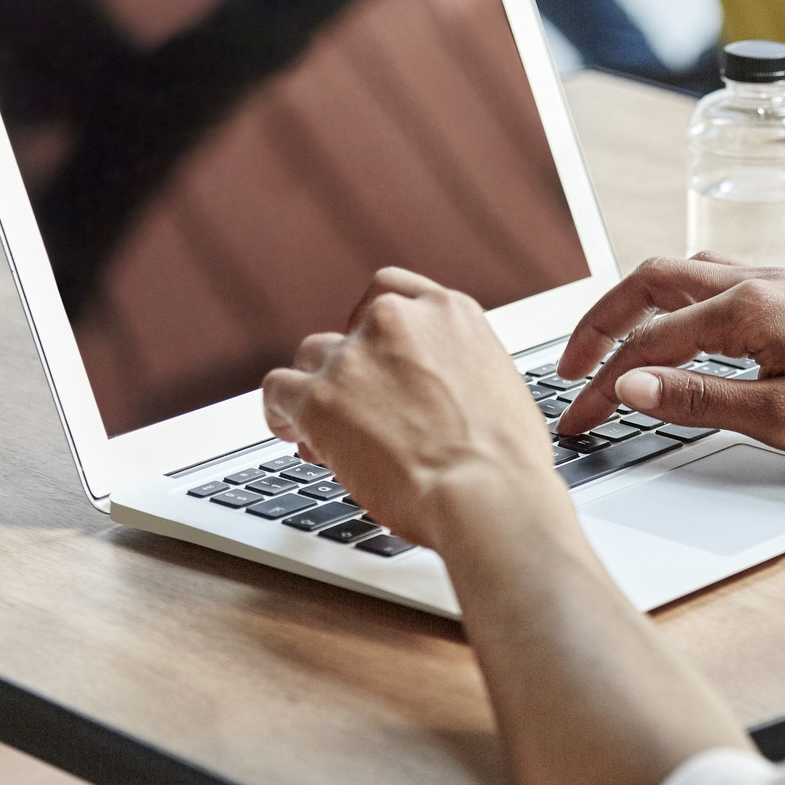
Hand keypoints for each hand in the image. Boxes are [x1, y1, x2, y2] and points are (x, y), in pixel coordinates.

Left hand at [261, 267, 570, 548]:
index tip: (372, 348)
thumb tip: (441, 395)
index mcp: (450, 313)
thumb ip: (460, 370)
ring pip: (313, 357)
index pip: (392, 291)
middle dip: (352, 367)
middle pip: (350, 330)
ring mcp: (353, 357)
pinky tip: (292, 432)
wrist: (486, 493)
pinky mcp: (318, 398)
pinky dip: (282, 411)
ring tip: (323, 427)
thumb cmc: (506, 461)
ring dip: (319, 388)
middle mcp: (397, 320)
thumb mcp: (502, 386)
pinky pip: (278, 390)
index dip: (374, 323)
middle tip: (357, 405)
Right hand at [554, 255, 784, 457]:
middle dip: (600, 322)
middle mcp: (757, 280)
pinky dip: (675, 305)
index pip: (649, 344)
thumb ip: (697, 399)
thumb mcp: (780, 416)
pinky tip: (679, 336)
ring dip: (638, 305)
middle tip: (571, 368)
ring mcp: (777, 283)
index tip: (577, 418)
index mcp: (748, 307)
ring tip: (611, 346)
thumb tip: (628, 388)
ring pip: (683, 275)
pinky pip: (714, 284)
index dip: (602, 382)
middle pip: (651, 282)